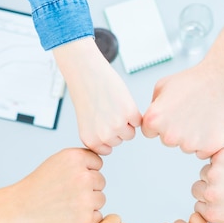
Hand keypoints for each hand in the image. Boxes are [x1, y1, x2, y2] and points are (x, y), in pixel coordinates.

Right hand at [2, 148, 105, 222]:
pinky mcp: (85, 219)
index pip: (97, 163)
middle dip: (87, 188)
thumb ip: (80, 160)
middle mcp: (83, 177)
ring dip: (87, 204)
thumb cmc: (35, 187)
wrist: (17, 210)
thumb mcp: (56, 162)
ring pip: (100, 199)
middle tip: (65, 194)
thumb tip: (100, 163)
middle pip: (100, 182)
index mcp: (75, 158)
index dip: (83, 172)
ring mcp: (85, 199)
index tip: (67, 179)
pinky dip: (85, 218)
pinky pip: (97, 216)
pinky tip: (67, 216)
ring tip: (65, 205)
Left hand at [54, 38, 140, 154]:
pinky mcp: (129, 113)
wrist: (86, 73)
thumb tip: (113, 142)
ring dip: (126, 121)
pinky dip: (133, 112)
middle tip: (108, 111)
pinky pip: (138, 120)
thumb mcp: (87, 123)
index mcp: (91, 140)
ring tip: (114, 107)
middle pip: (120, 140)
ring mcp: (117, 125)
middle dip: (118, 127)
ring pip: (130, 133)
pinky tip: (121, 102)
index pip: (108, 149)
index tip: (103, 123)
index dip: (108, 135)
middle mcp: (103, 136)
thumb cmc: (84, 93)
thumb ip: (98, 136)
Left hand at [141, 60, 223, 158]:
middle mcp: (169, 135)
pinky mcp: (209, 147)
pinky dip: (207, 142)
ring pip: (186, 146)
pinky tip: (210, 124)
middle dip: (176, 129)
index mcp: (154, 120)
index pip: (149, 132)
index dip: (160, 122)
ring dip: (192, 136)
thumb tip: (151, 122)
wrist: (222, 77)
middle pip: (167, 141)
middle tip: (190, 111)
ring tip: (201, 115)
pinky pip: (202, 152)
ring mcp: (189, 143)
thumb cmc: (194, 80)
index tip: (172, 112)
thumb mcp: (162, 86)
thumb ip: (152, 107)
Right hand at [192, 143, 223, 222]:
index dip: (211, 201)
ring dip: (217, 172)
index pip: (198, 206)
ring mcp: (214, 174)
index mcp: (213, 214)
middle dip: (210, 186)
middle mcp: (211, 195)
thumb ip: (221, 220)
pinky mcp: (220, 156)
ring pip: (205, 172)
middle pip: (197, 189)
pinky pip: (214, 157)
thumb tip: (207, 215)